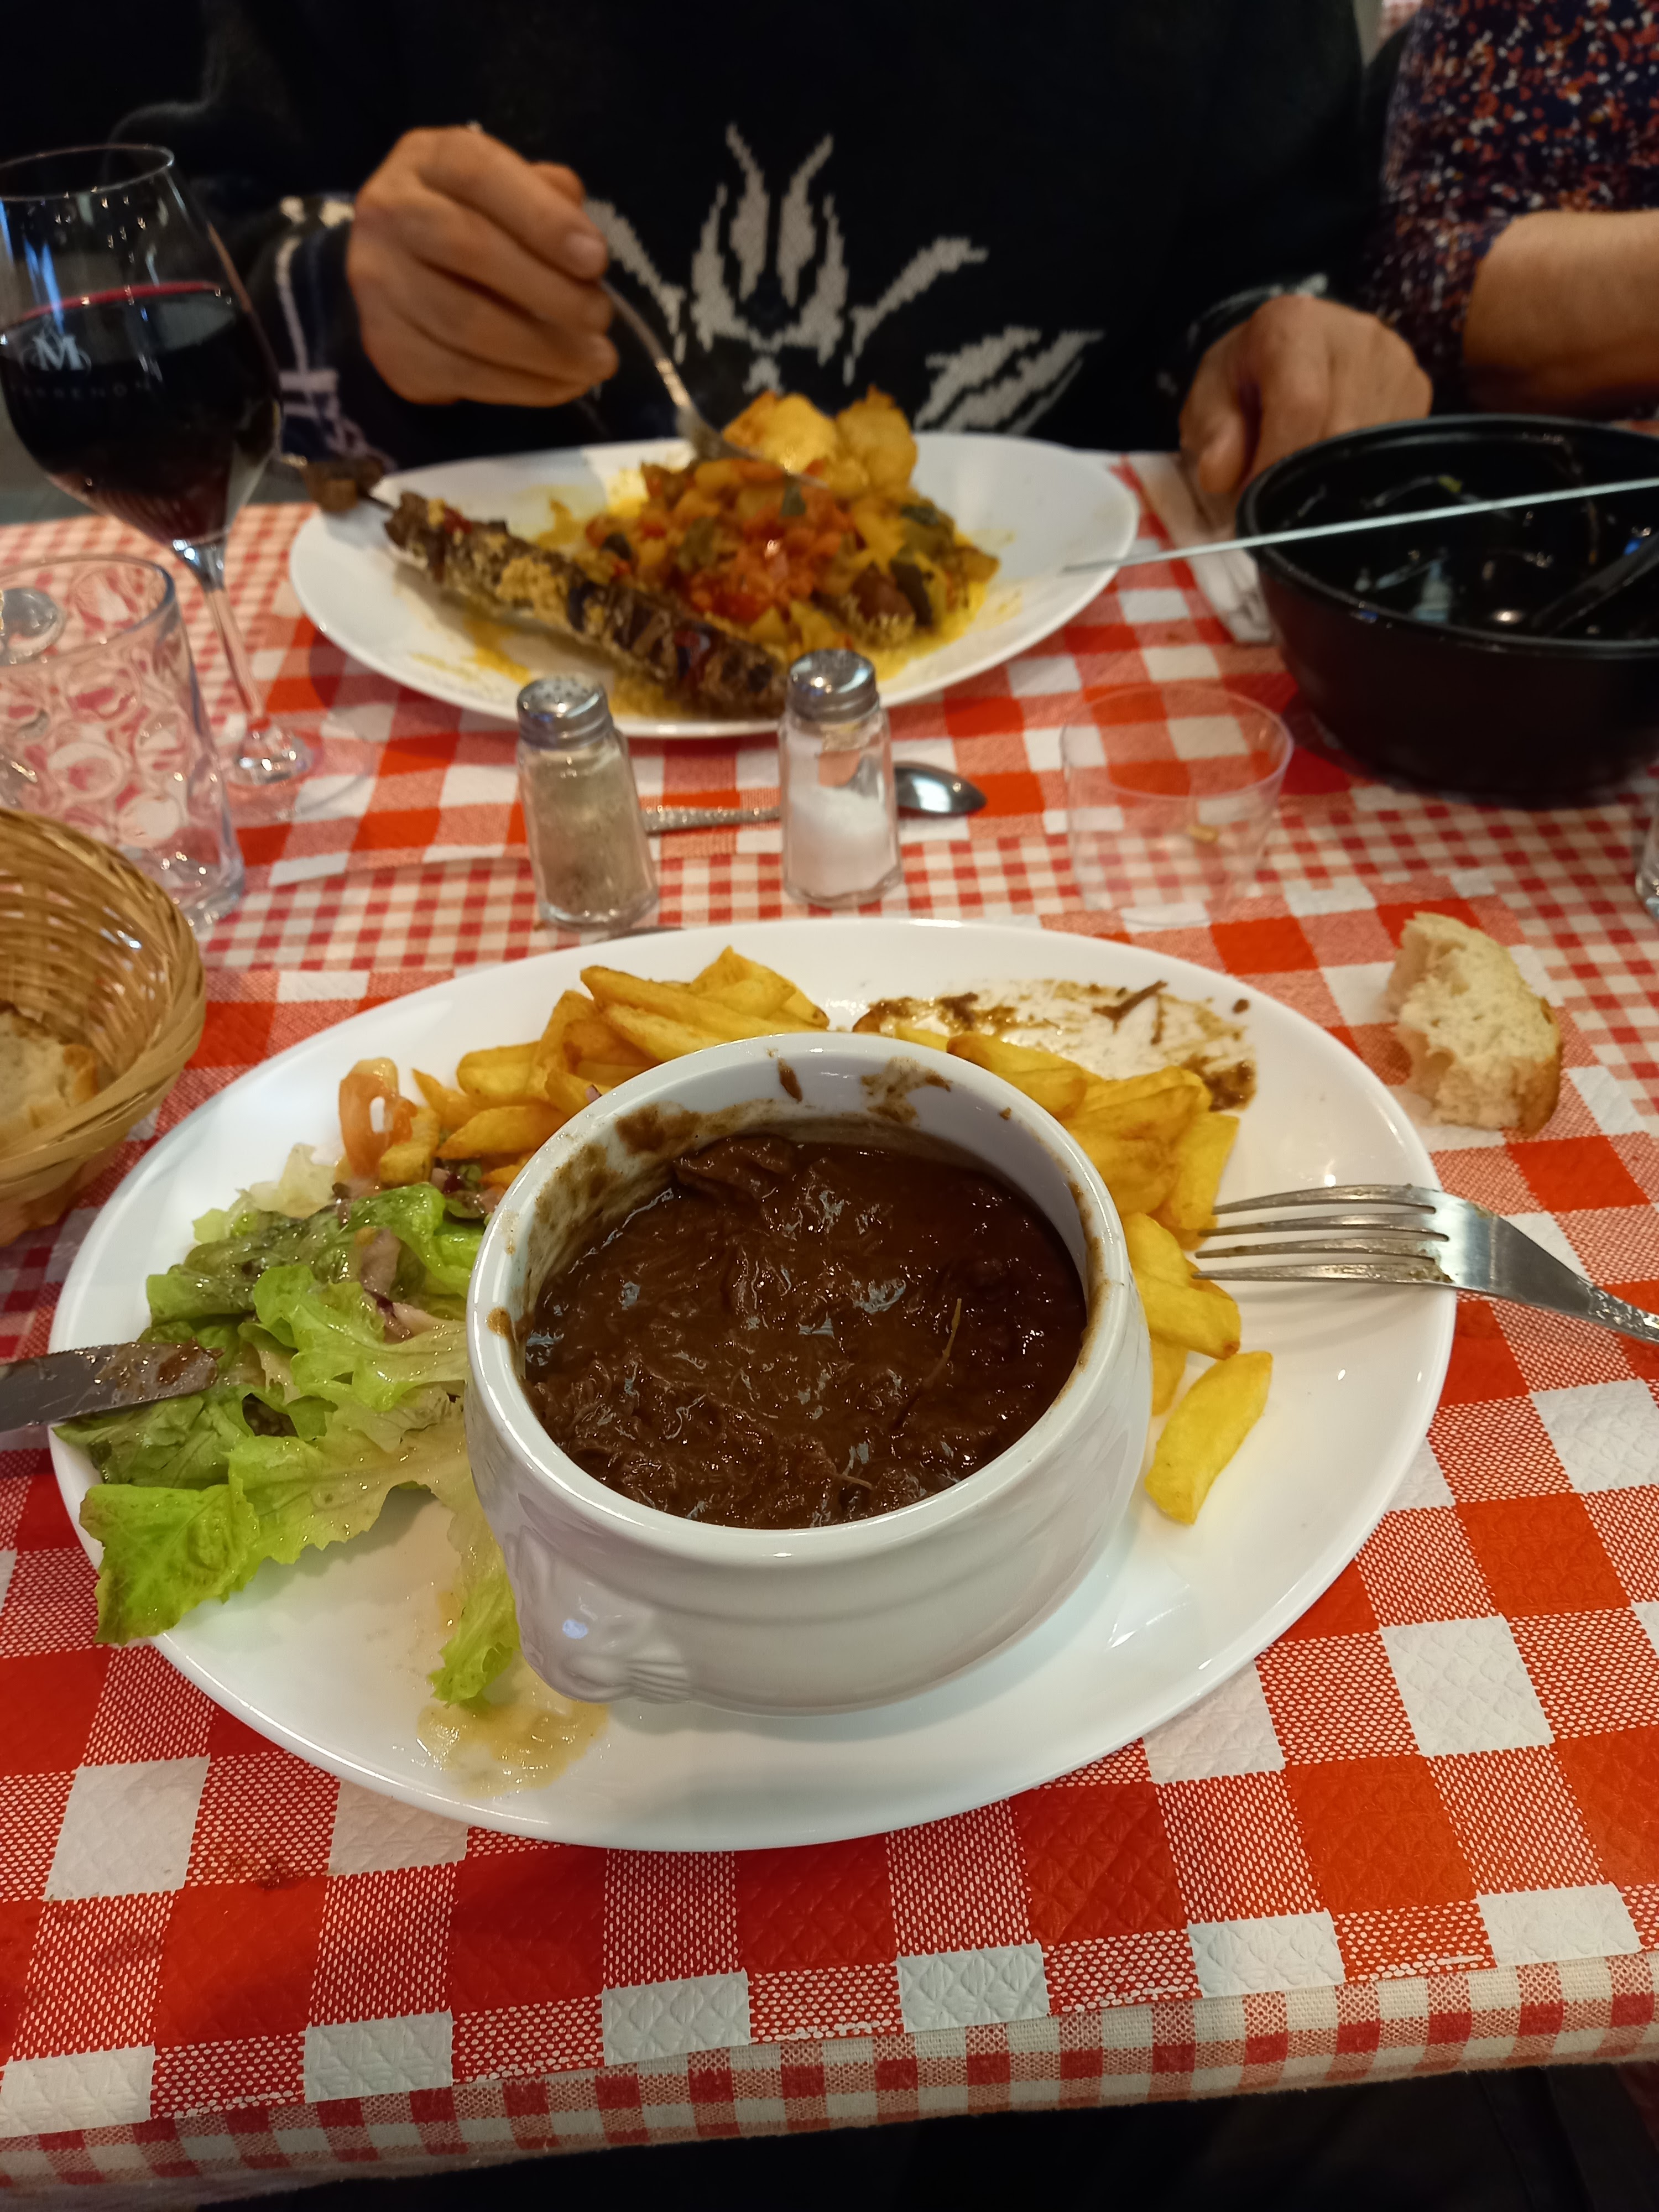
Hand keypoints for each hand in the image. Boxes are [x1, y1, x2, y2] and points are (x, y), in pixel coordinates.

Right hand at [346, 127, 615, 407]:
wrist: (399, 274)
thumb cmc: (471, 222)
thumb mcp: (507, 191)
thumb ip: (546, 200)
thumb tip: (584, 244)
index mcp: (427, 160)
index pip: (481, 176)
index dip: (543, 219)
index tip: (596, 259)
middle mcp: (390, 214)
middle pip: (470, 249)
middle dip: (550, 291)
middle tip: (602, 318)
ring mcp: (379, 283)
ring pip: (466, 323)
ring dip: (545, 350)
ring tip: (596, 361)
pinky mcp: (388, 346)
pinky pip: (461, 373)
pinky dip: (523, 386)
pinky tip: (564, 384)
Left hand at [1180, 295, 1430, 498]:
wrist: (1285, 354)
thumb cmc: (1244, 381)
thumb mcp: (1210, 400)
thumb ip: (1212, 434)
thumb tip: (1219, 474)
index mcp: (1296, 325)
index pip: (1301, 404)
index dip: (1276, 464)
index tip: (1254, 502)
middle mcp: (1358, 335)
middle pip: (1341, 432)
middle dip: (1303, 481)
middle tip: (1275, 506)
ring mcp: (1396, 363)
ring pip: (1372, 450)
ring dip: (1333, 482)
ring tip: (1301, 484)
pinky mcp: (1418, 392)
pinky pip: (1394, 453)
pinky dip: (1361, 476)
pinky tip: (1333, 473)